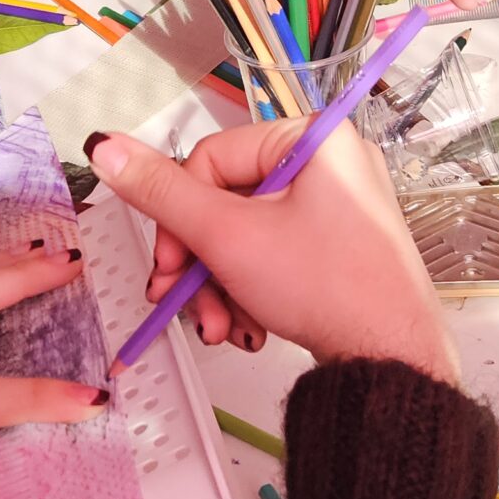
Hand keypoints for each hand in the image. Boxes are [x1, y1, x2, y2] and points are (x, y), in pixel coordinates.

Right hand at [89, 124, 456, 381]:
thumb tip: (106, 145)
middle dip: (199, 262)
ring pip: (247, 237)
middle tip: (180, 301)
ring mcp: (338, 208)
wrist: (393, 359)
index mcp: (313, 139)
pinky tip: (249, 327)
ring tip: (222, 327)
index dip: (179, 215)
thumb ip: (162, 193)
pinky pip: (274, 256)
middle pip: (227, 202)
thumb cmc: (327, 288)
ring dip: (220, 285)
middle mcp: (330, 164)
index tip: (168, 265)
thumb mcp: (227, 238)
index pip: (211, 158)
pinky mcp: (338, 248)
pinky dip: (252, 291)